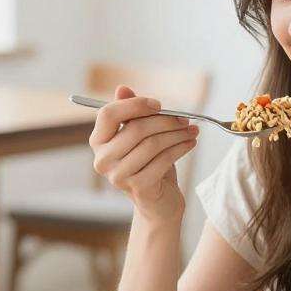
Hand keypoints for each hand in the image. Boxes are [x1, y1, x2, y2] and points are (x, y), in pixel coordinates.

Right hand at [89, 85, 198, 222]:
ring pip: (152, 144)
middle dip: (165, 121)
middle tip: (185, 118)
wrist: (159, 201)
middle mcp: (103, 160)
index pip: (108, 114)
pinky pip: (163, 160)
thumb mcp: (140, 136)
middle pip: (136, 129)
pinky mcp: (138, 187)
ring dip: (177, 134)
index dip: (135, 105)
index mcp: (98, 141)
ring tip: (191, 130)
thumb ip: (131, 113)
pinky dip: (180, 148)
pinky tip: (190, 143)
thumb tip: (122, 88)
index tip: (159, 105)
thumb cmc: (149, 164)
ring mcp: (118, 176)